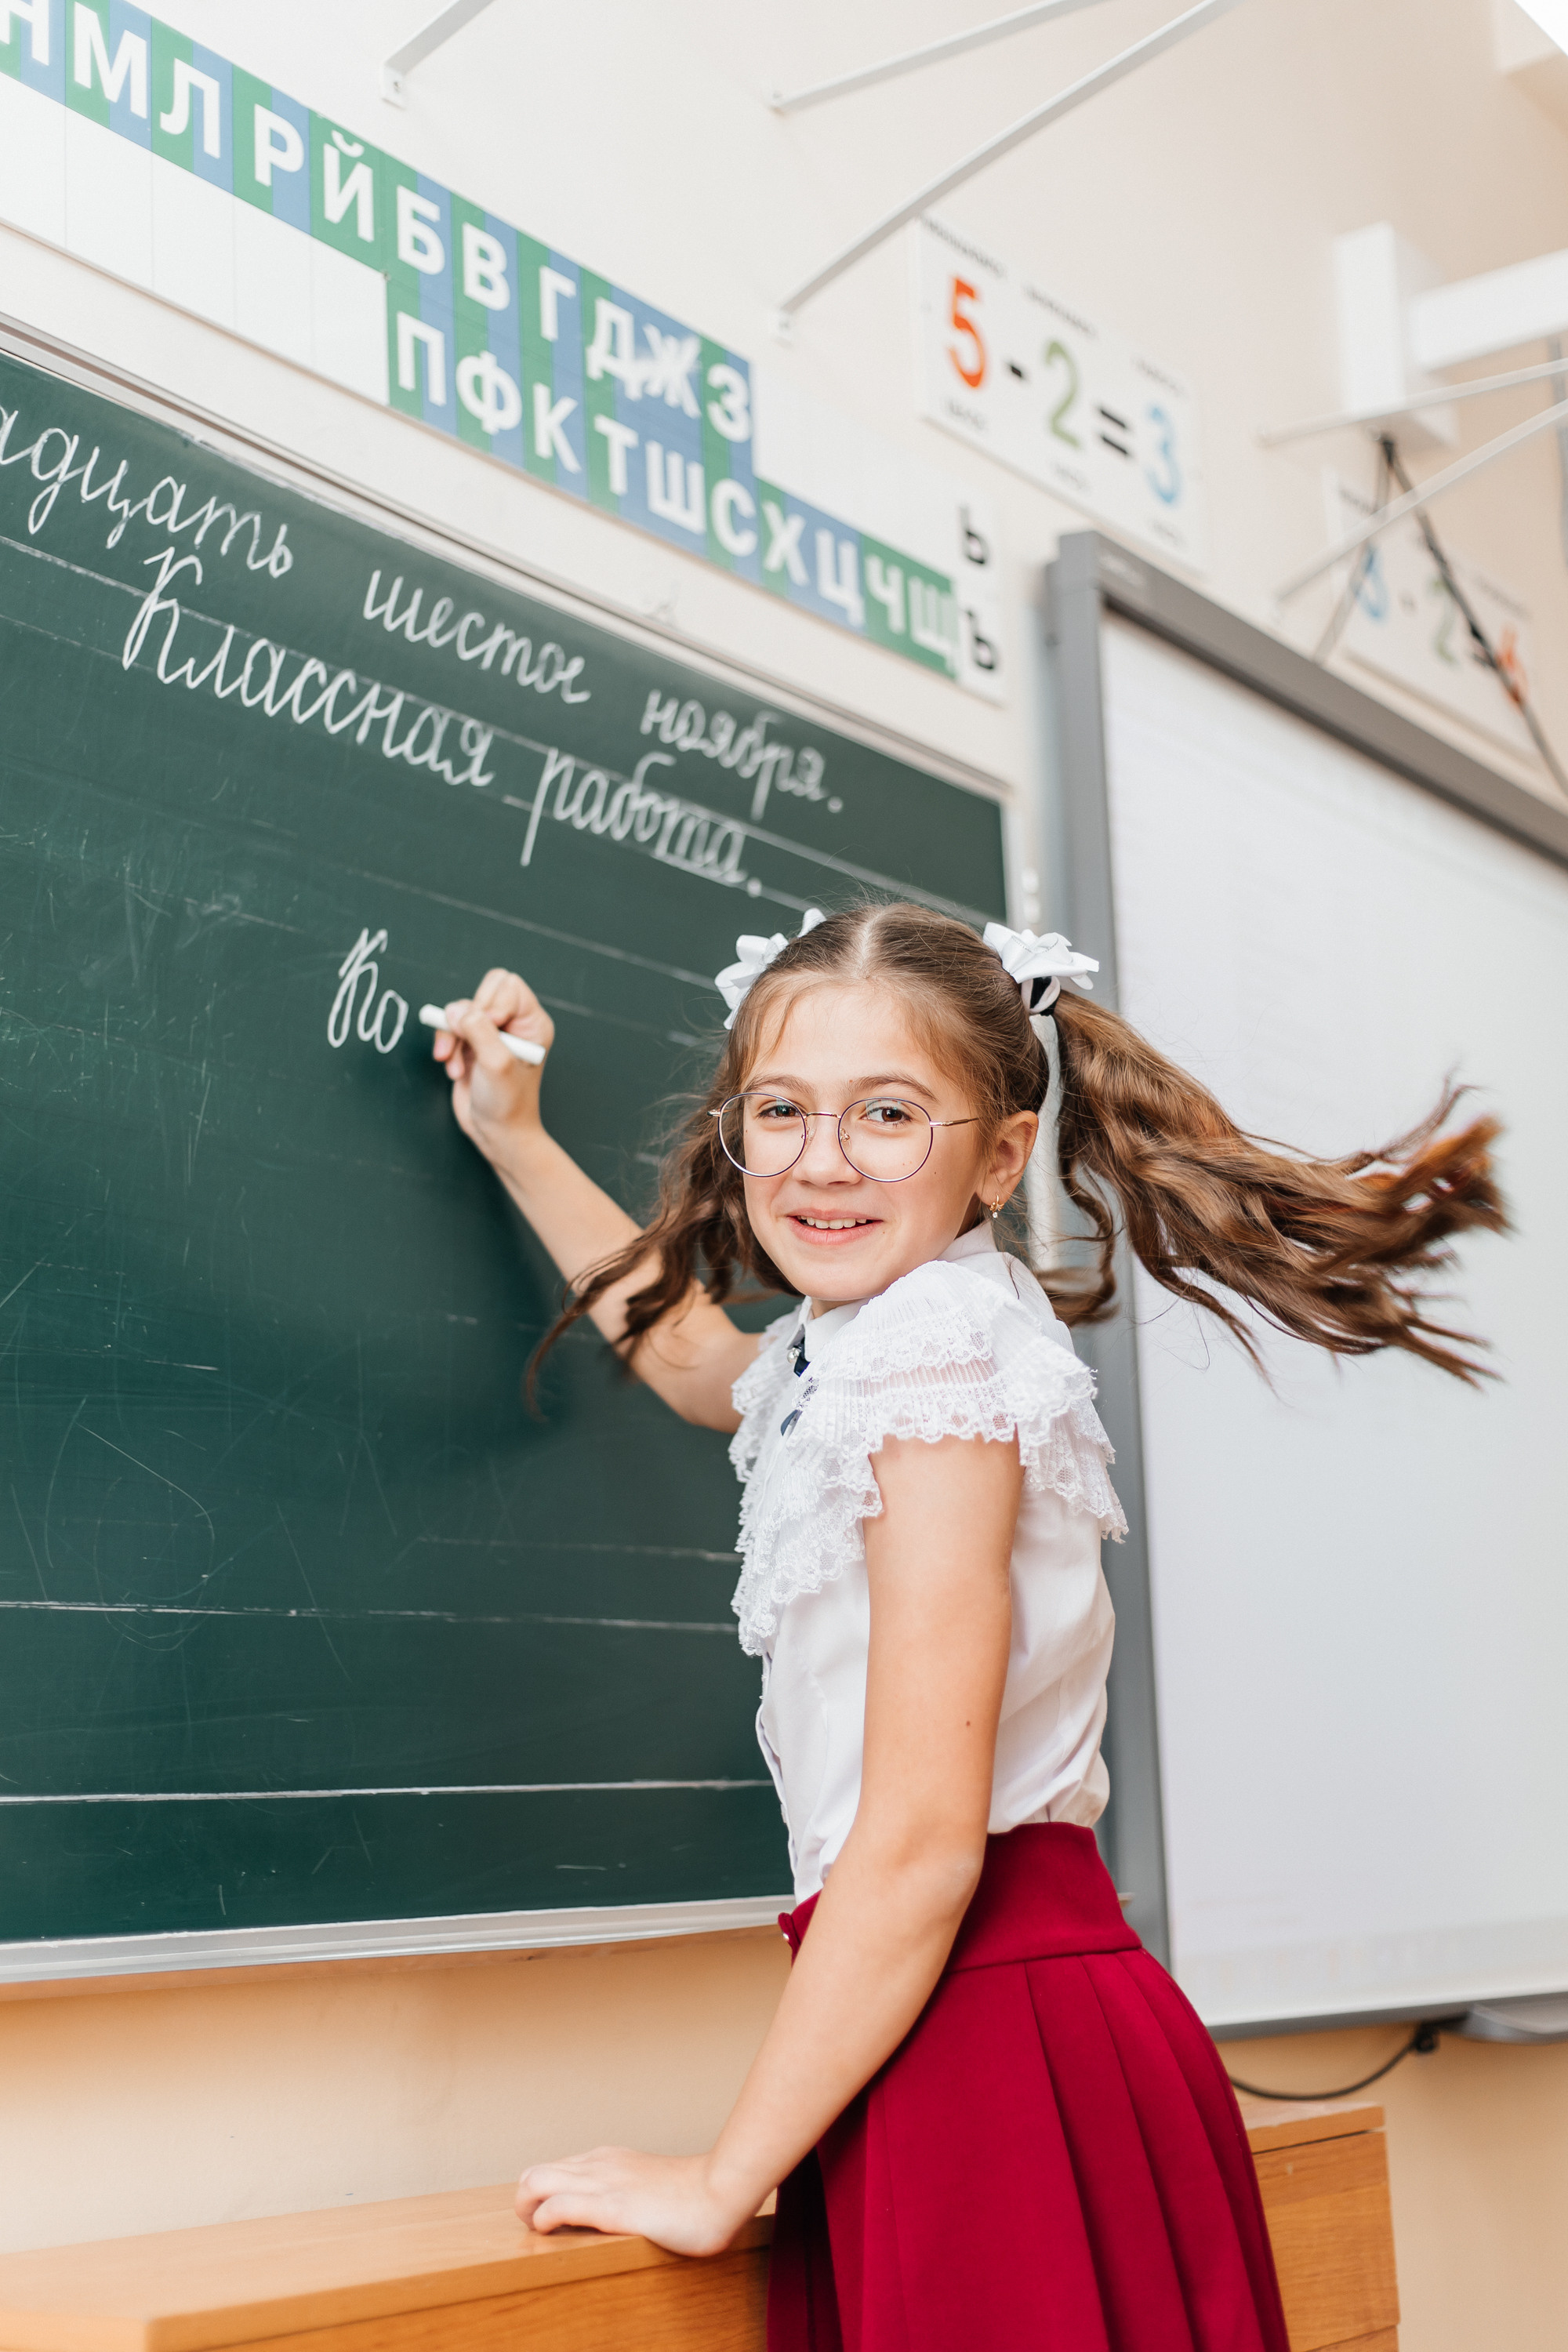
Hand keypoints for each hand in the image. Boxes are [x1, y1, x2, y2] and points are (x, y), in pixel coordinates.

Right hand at [432, 967, 553, 1168]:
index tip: (490, 1028)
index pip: (508, 985)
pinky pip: (449, 1028)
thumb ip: (479, 1030)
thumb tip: (456, 1010)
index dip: (492, 1002)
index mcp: (532, 1022)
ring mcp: (490, 1033)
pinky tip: (453, 1069)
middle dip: (467, 1015)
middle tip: (467, 1038)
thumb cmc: (508, 1103)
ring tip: (454, 1064)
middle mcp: (513, 1024)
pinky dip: (446, 1046)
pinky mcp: (469, 1045)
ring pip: (460, 1010)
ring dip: (452, 1036)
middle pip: (483, 990)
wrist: (497, 1133)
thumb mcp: (497, 1063)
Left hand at [515, 2146, 749, 2258]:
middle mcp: (599, 2164)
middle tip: (535, 2230)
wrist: (719, 2191)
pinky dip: (544, 2221)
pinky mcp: (611, 2206)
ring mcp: (603, 2183)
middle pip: (534, 2173)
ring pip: (536, 2183)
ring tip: (538, 2232)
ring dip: (525, 2210)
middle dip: (523, 2202)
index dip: (541, 2195)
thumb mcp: (649, 2185)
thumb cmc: (692, 2195)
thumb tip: (613, 2212)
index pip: (553, 2169)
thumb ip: (627, 2190)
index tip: (548, 2220)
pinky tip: (552, 2234)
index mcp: (607, 2159)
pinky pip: (558, 2207)